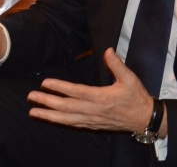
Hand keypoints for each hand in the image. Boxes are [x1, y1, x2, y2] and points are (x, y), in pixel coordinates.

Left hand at [27, 48, 161, 134]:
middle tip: (30, 97)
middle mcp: (94, 110)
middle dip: (47, 102)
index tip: (45, 83)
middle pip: (66, 107)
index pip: (76, 92)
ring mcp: (92, 120)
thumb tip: (108, 50)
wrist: (145, 119)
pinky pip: (74, 124)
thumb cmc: (136, 97)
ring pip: (67, 119)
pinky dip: (60, 122)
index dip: (59, 87)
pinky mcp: (93, 125)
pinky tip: (51, 119)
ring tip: (33, 112)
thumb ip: (117, 65)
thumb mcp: (130, 79)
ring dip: (49, 115)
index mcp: (101, 98)